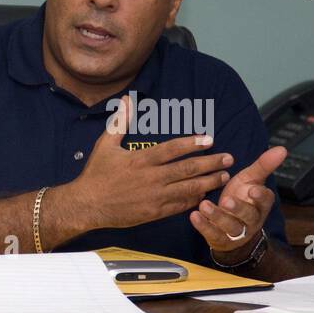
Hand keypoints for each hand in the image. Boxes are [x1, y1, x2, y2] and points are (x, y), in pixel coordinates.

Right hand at [67, 94, 234, 230]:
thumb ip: (120, 123)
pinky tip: (204, 194)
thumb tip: (126, 100)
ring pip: (187, 188)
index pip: (172, 149)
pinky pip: (178, 205)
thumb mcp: (105, 145)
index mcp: (140, 160)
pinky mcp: (152, 213)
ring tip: (223, 176)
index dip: (193, 143)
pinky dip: (193, 200)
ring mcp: (153, 197)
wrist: (85, 205)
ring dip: (208, 181)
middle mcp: (150, 178)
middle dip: (210, 163)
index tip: (209, 139)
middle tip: (228, 158)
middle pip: (187, 169)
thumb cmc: (95, 175)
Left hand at [190, 146, 286, 259]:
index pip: (265, 200)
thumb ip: (264, 166)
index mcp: (261, 204)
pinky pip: (213, 234)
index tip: (252, 189)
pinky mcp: (220, 239)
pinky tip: (194, 216)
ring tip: (204, 205)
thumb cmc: (242, 197)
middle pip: (248, 215)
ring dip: (217, 216)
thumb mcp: (251, 180)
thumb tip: (282, 149)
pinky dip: (203, 226)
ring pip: (230, 226)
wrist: (231, 226)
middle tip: (226, 200)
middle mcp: (252, 219)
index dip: (260, 196)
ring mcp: (236, 231)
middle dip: (238, 208)